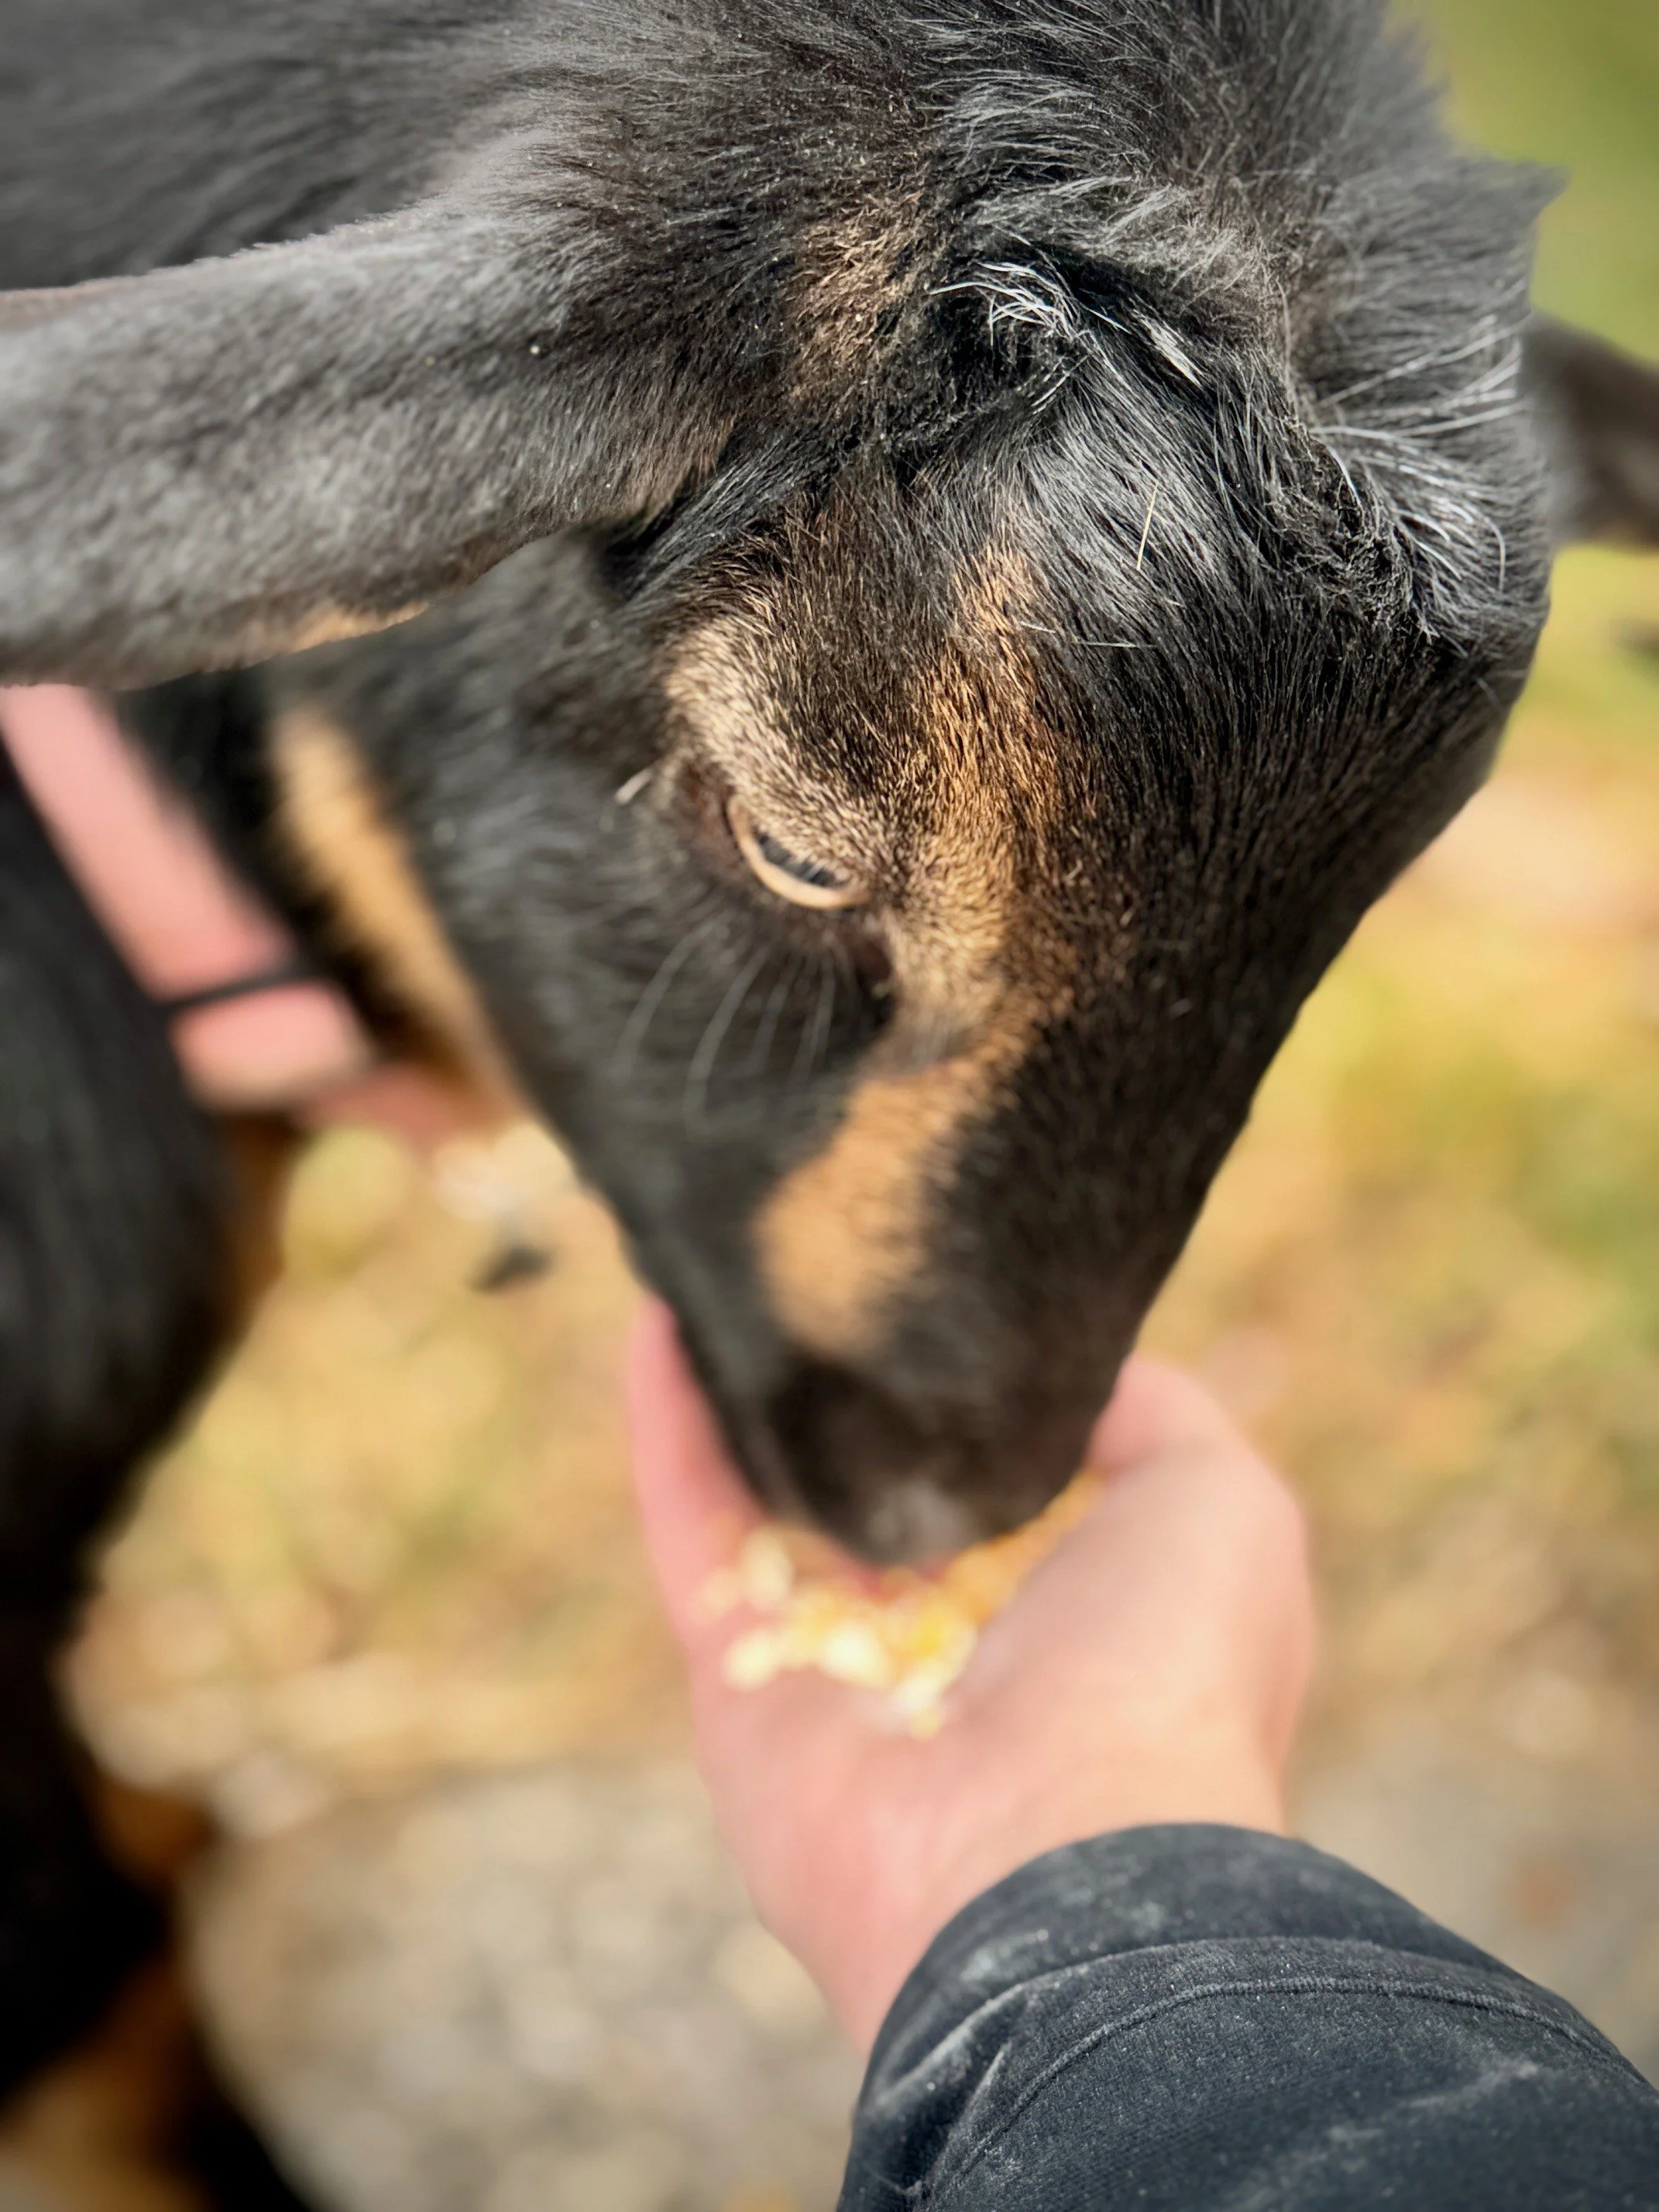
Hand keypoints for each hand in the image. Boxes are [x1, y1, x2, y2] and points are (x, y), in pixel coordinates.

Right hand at [628, 1305, 1315, 2052]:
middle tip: (824, 1267)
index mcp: (1074, 1615)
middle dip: (854, 1392)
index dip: (984, 1393)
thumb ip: (1155, 1414)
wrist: (1050, 1855)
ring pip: (772, 1506)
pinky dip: (669, 1431)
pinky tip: (660, 1318)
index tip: (947, 1285)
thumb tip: (1077, 1366)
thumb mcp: (1222, 1504)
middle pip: (881, 1495)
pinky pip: (692, 1532)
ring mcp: (833, 1667)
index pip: (1016, 1485)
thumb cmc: (1167, 1675)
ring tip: (727, 1265)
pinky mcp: (733, 1680)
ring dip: (746, 1394)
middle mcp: (952, 1647)